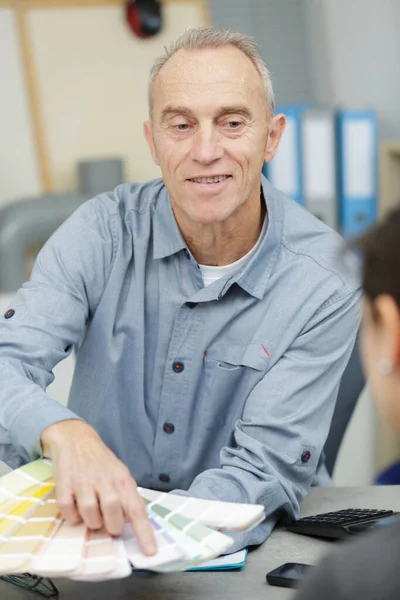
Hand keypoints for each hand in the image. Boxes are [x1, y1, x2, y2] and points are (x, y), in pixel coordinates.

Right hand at [41, 419, 155, 554]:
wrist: (76, 439)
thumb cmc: (101, 461)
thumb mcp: (120, 473)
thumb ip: (126, 496)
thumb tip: (131, 522)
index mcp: (123, 479)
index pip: (136, 510)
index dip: (144, 533)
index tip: (150, 552)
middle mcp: (105, 481)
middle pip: (113, 518)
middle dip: (111, 527)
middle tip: (108, 521)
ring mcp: (84, 483)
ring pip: (91, 518)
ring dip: (92, 522)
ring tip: (92, 510)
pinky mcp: (64, 486)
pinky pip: (69, 514)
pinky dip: (72, 516)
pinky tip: (75, 505)